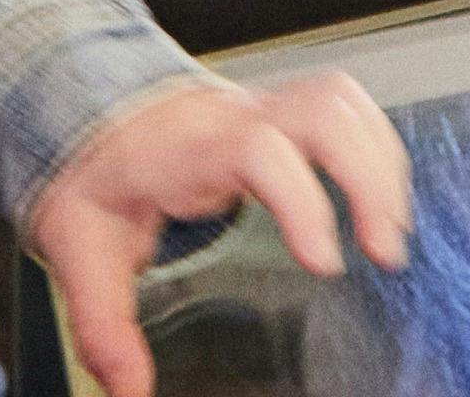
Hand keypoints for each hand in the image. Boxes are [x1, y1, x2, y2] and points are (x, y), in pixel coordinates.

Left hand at [26, 68, 413, 396]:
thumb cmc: (90, 178)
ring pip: (339, 101)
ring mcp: (258, 107)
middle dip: (367, 176)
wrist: (78, 110)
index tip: (324, 261)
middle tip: (383, 247)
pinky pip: (341, 105)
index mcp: (188, 153)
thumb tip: (131, 392)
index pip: (259, 150)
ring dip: (378, 160)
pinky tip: (379, 193)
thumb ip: (104, 326)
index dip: (302, 200)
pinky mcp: (276, 110)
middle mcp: (232, 119)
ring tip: (390, 228)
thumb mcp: (79, 253)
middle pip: (322, 110)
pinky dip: (372, 145)